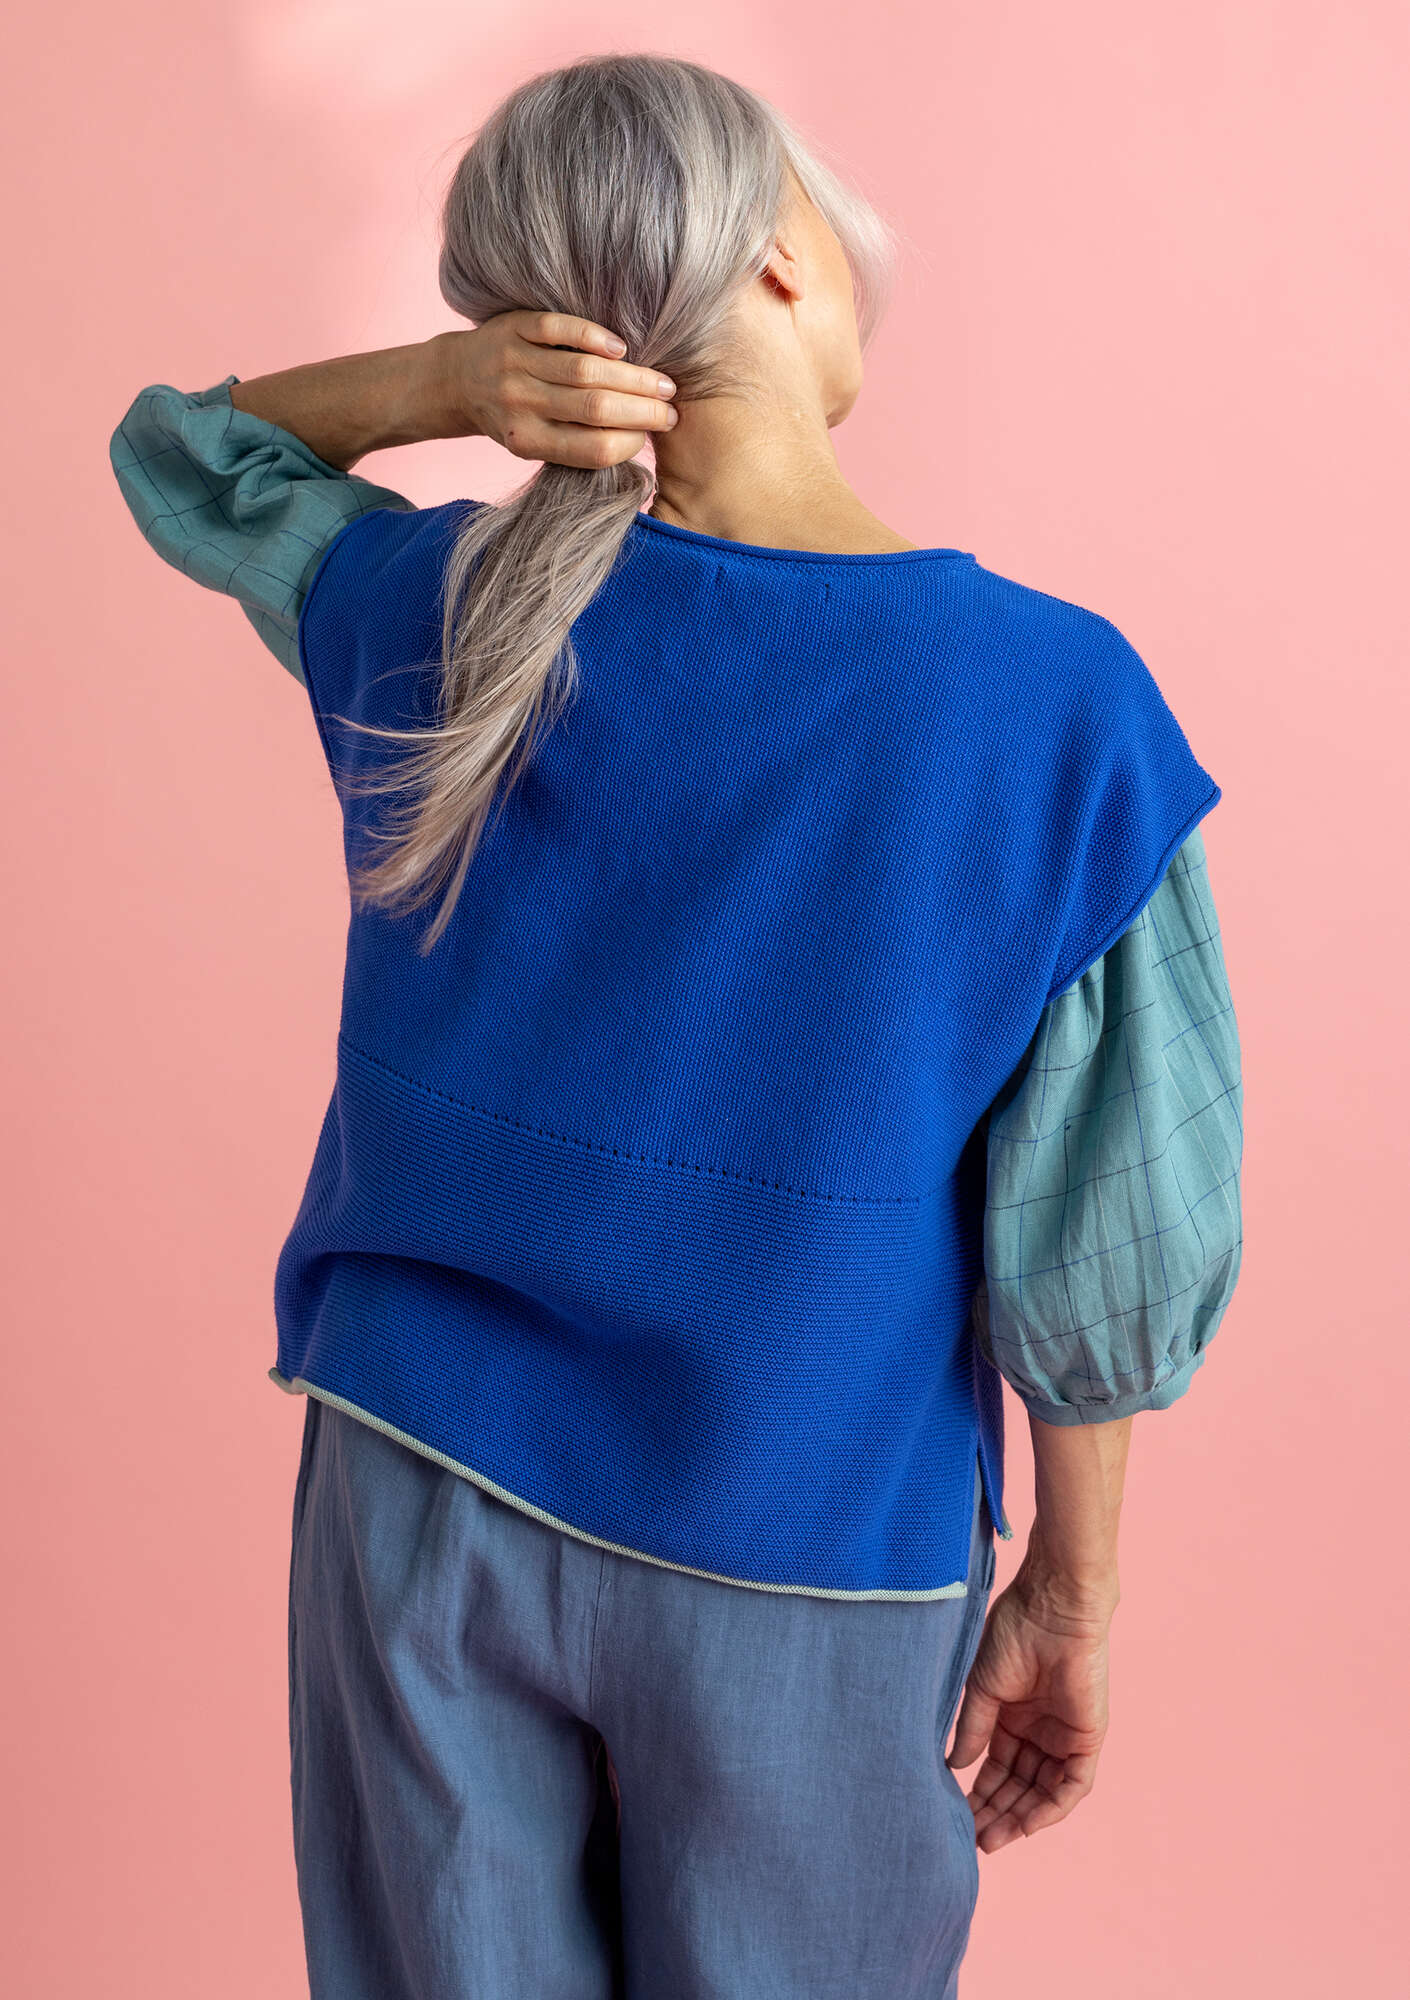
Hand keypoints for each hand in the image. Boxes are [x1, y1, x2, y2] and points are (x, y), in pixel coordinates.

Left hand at [432, 311, 678, 468]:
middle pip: (595, 409)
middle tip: (672, 408)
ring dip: (632, 377)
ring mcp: (515, 364)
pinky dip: (593, 337)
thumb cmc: (510, 416)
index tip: (655, 433)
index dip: (631, 442)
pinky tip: (620, 349)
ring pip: (584, 370)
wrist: (457, 380)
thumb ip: (574, 444)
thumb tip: (638, 440)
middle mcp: (520, 404)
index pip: (592, 449)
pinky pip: (559, 329)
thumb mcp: (533, 442)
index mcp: (527, 441)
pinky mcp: (513, 328)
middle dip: (643, 410)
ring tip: (661, 383)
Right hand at [945, 1567, 1113, 1852]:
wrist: (1052, 1609)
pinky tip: (1026, 1824)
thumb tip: (955, 1767)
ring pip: (1042, 1791)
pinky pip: (1072, 1785)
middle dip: (996, 1812)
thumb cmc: (1014, 1635)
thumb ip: (972, 1729)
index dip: (978, 1792)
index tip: (957, 1816)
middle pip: (1017, 1785)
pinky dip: (1051, 1807)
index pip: (995, 1767)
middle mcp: (1038, 1730)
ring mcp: (1063, 1736)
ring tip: (991, 1839)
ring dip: (1019, 1817)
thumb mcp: (982, 1688)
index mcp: (1011, 1715)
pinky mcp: (1087, 1739)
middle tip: (973, 1839)